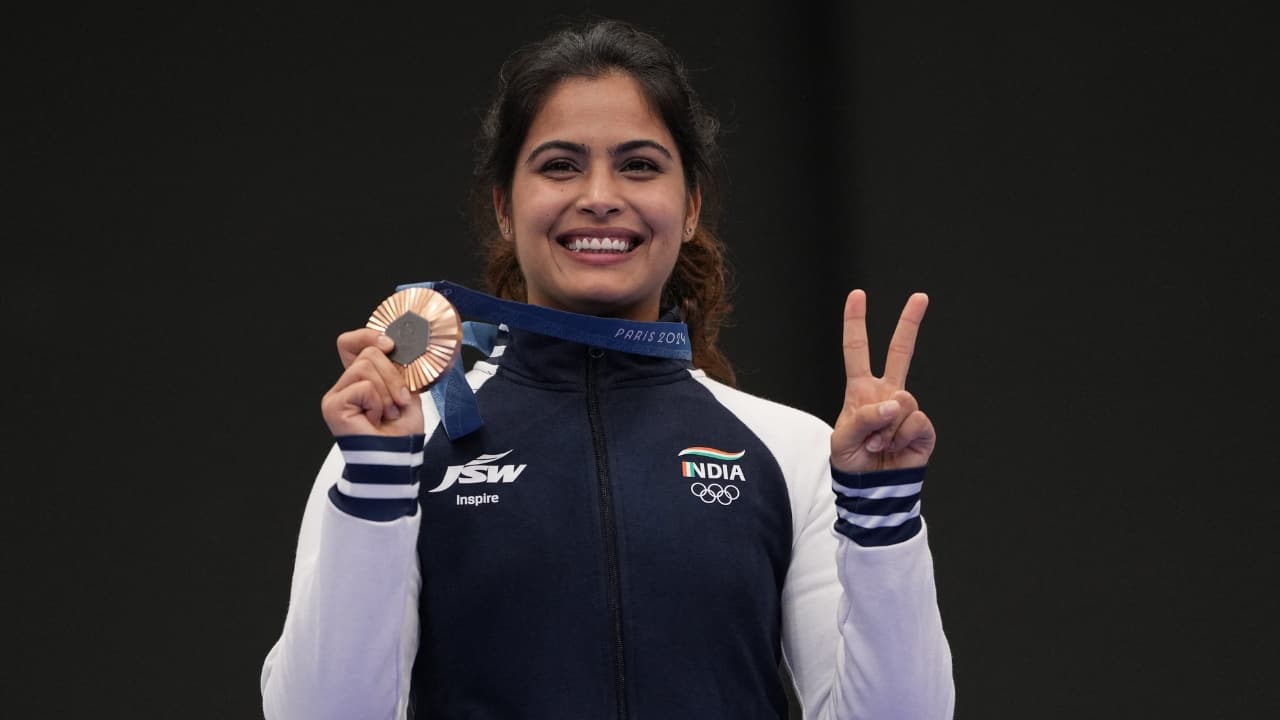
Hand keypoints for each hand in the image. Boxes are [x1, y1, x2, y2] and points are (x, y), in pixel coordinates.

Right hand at [321, 330, 422, 436]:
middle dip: (393, 376)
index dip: (368, 336)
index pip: (351, 342)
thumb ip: (396, 366)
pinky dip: (378, 402)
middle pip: (368, 353)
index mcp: (360, 378)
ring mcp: (336, 395)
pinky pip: (364, 386)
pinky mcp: (333, 405)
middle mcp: (345, 385)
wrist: (399, 458)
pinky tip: (375, 418)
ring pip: (366, 367)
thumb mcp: (405, 389)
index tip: (390, 345)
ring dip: (388, 391)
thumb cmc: (402, 431)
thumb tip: (392, 344)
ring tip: (387, 412)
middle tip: (397, 402)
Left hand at [831, 289, 935, 472]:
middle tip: (920, 297)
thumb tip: (893, 404)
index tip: (857, 295)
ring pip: (902, 400)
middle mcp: (886, 394)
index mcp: (861, 390)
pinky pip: (915, 421)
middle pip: (900, 352)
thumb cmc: (852, 462)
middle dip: (909, 323)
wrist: (872, 490)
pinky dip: (900, 437)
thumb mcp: (843, 439)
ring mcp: (906, 410)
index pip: (857, 351)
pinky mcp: (923, 428)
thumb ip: (863, 417)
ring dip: (885, 427)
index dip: (855, 323)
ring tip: (877, 444)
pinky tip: (893, 448)